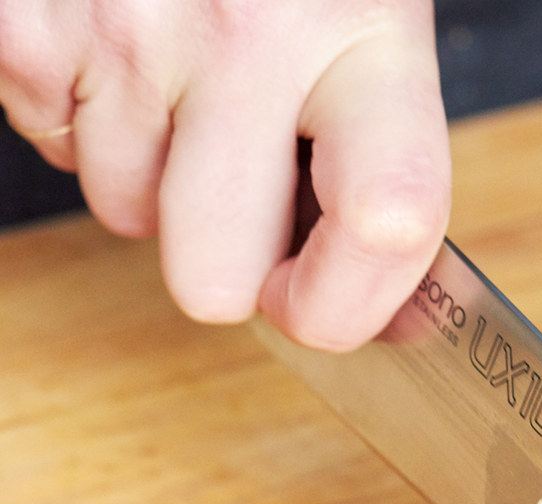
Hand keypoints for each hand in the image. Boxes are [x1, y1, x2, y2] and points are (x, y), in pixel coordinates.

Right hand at [0, 1, 449, 348]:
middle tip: (234, 184)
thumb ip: (384, 172)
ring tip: (174, 78)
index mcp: (365, 29)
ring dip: (147, 173)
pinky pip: (49, 143)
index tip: (317, 306)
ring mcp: (130, 24)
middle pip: (211, 278)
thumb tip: (397, 327)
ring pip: (122, 216)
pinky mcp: (31, 16)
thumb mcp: (368, 26)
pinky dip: (76, 115)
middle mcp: (252, 30)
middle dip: (218, 257)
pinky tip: (118, 51)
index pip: (389, 222)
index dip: (346, 305)